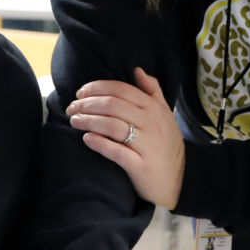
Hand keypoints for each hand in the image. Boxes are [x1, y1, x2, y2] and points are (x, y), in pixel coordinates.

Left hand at [66, 67, 184, 209]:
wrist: (178, 180)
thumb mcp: (165, 113)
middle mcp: (150, 123)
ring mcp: (146, 145)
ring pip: (113, 126)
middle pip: (113, 106)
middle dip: (87, 104)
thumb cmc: (166, 144)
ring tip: (74, 121)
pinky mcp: (140, 166)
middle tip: (71, 107)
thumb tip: (137, 70)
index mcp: (153, 108)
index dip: (97, 88)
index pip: (121, 89)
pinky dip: (100, 144)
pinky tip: (86, 139)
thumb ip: (152, 91)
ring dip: (89, 121)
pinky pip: (117, 152)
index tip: (80, 92)